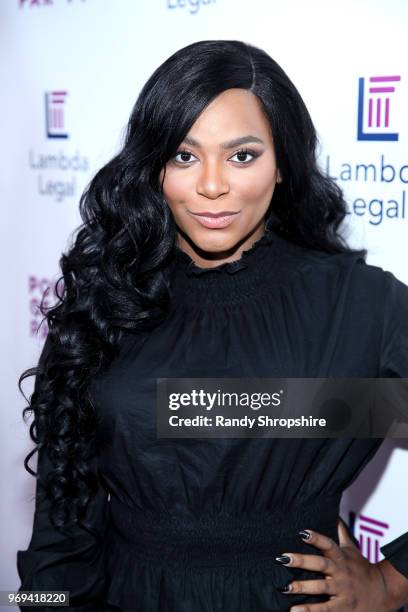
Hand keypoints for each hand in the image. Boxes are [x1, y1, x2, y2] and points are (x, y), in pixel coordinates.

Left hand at [274, 519, 397, 610]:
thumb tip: (334, 514)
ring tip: (285, 587)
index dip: (316, 538)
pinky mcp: (343, 607)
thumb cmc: (361, 568)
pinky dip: (310, 610)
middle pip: (321, 564)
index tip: (301, 532)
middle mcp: (341, 572)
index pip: (328, 544)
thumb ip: (341, 533)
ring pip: (321, 587)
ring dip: (302, 587)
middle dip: (302, 561)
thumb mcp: (351, 549)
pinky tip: (294, 610)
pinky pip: (325, 609)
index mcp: (341, 557)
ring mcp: (342, 590)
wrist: (382, 591)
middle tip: (283, 558)